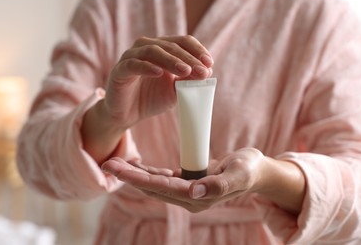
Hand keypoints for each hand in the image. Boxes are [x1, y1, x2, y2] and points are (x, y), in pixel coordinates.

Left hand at [101, 148, 267, 212]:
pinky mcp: (186, 182)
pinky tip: (134, 165)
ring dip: (134, 174)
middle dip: (128, 176)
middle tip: (106, 164)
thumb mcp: (239, 173)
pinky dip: (147, 171)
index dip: (139, 178)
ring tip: (113, 163)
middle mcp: (188, 198)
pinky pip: (162, 178)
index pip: (162, 188)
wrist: (254, 171)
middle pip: (152, 187)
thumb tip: (194, 191)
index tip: (118, 170)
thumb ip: (219, 184)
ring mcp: (186, 191)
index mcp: (198, 197)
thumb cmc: (249, 169)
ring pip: (154, 183)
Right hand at [103, 35, 213, 128]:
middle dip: (188, 59)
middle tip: (202, 71)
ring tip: (185, 71)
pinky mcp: (119, 70)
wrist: (127, 114)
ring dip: (171, 60)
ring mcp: (131, 56)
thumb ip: (187, 80)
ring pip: (153, 51)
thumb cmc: (151, 99)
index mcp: (162, 48)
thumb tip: (206, 72)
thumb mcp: (175, 90)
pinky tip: (159, 73)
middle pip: (170, 46)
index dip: (197, 50)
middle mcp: (146, 47)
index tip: (210, 64)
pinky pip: (133, 64)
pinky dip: (147, 67)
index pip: (182, 41)